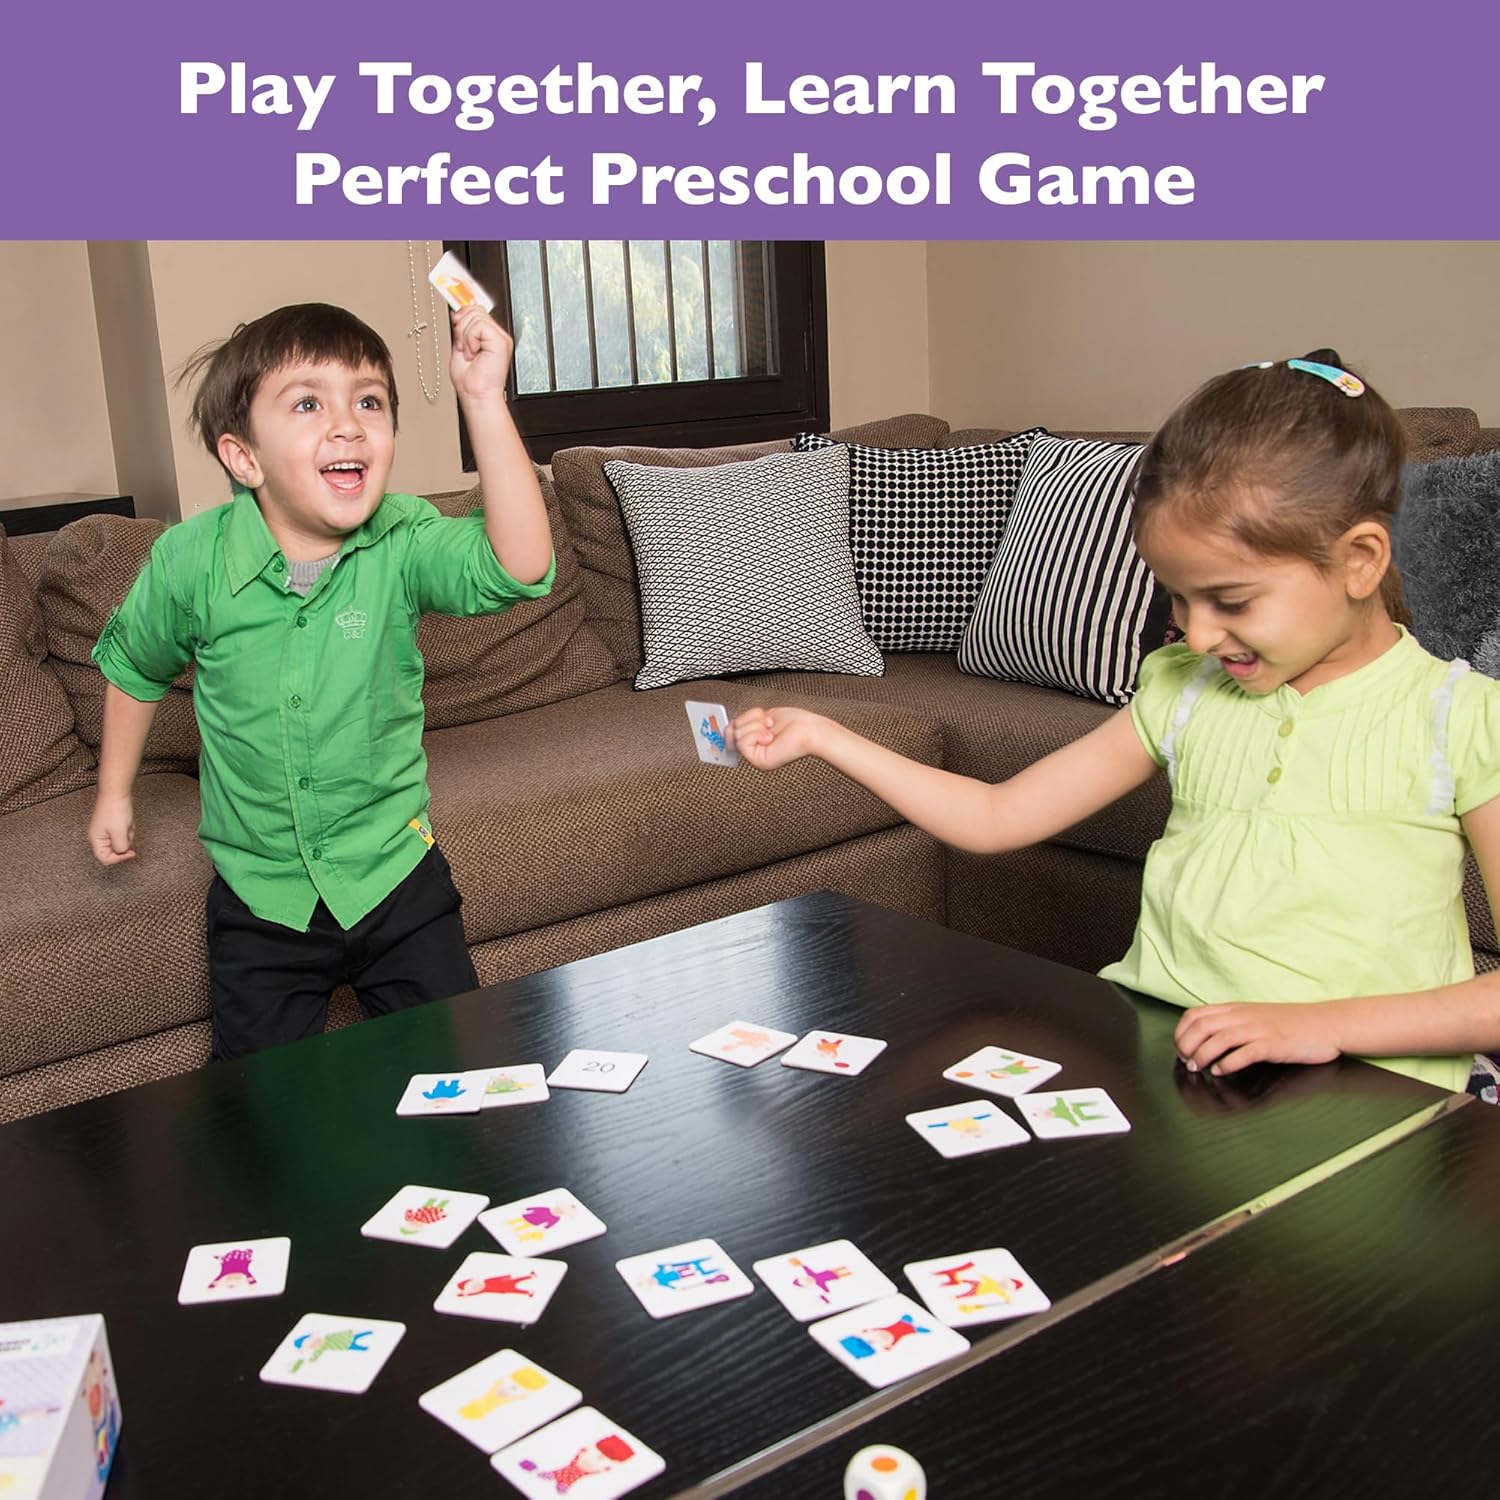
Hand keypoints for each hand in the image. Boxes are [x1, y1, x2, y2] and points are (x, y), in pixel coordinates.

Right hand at [88, 793, 136, 864]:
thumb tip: (122, 852)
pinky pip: (123, 834)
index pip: (105, 859)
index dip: (119, 858)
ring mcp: (105, 831)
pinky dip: (128, 829)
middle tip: (127, 831)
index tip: (131, 852)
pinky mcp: (112, 826)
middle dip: (125, 842)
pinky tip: (127, 821)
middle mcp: (98, 837)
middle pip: (114, 851)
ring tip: (126, 823)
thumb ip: (120, 847)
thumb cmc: (115, 810)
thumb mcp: (119, 832)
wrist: (117, 792)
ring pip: (121, 842)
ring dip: (127, 834)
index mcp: (95, 840)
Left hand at [449, 306, 513, 404]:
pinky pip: (479, 326)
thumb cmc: (470, 380)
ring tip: (470, 354)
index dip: (463, 312)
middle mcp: (497, 335)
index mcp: (489, 336)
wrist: (476, 395)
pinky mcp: (501, 341)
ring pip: (475, 316)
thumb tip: (457, 312)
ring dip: (465, 336)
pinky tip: (474, 353)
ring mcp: (501, 337)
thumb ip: (461, 328)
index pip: (476, 310)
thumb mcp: (460, 346)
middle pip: (475, 310)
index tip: (454, 317)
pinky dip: (470, 340)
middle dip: (461, 327)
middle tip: (464, 348)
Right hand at [730, 706, 828, 770]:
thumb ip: (746, 722)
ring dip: (756, 725)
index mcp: (755, 739)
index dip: (731, 723)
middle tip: (765, 722)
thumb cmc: (795, 722)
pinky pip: (742, 741)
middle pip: (731, 730)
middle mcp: (754, 749)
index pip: (731, 731)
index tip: (727, 717)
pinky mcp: (758, 760)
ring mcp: (755, 756)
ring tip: (770, 730)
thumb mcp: (763, 717)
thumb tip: (730, 725)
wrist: (810, 730)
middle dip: (749, 719)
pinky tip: (769, 736)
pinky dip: (756, 733)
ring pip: (736, 733)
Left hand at [1174, 1001, 1342, 1075]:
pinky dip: (1229, 1063)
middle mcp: (1244, 1016)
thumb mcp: (1255, 1017)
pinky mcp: (1274, 1045)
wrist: (1327, 1023)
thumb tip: (1204, 1039)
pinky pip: (1246, 1052)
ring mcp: (1259, 1030)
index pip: (1196, 1014)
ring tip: (1197, 1068)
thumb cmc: (1292, 1024)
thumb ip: (1232, 1023)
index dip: (1181, 1032)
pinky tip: (1221, 1071)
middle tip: (1186, 1062)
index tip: (1179, 1048)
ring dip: (1203, 1055)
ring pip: (1219, 1038)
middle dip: (1187, 1045)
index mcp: (1236, 1009)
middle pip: (1202, 1026)